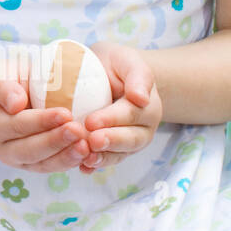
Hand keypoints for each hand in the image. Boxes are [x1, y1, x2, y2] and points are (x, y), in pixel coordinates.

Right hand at [0, 51, 90, 171]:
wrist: (16, 93)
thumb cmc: (11, 78)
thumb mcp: (1, 73)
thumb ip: (3, 86)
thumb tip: (15, 105)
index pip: (17, 125)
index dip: (41, 121)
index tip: (65, 113)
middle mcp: (3, 148)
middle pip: (30, 150)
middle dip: (55, 142)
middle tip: (78, 130)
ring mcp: (21, 161)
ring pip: (44, 164)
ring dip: (66, 156)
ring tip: (86, 146)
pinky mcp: (38, 166)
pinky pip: (55, 167)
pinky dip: (71, 162)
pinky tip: (88, 153)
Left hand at [75, 42, 162, 174]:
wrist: (109, 74)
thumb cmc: (117, 65)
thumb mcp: (128, 61)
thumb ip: (138, 76)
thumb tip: (141, 98)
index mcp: (147, 106)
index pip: (130, 114)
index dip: (111, 119)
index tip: (91, 121)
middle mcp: (142, 128)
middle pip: (129, 139)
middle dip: (110, 142)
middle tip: (91, 141)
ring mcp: (128, 142)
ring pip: (119, 154)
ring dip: (103, 158)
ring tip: (86, 159)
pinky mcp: (113, 150)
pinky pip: (107, 160)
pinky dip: (95, 166)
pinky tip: (83, 168)